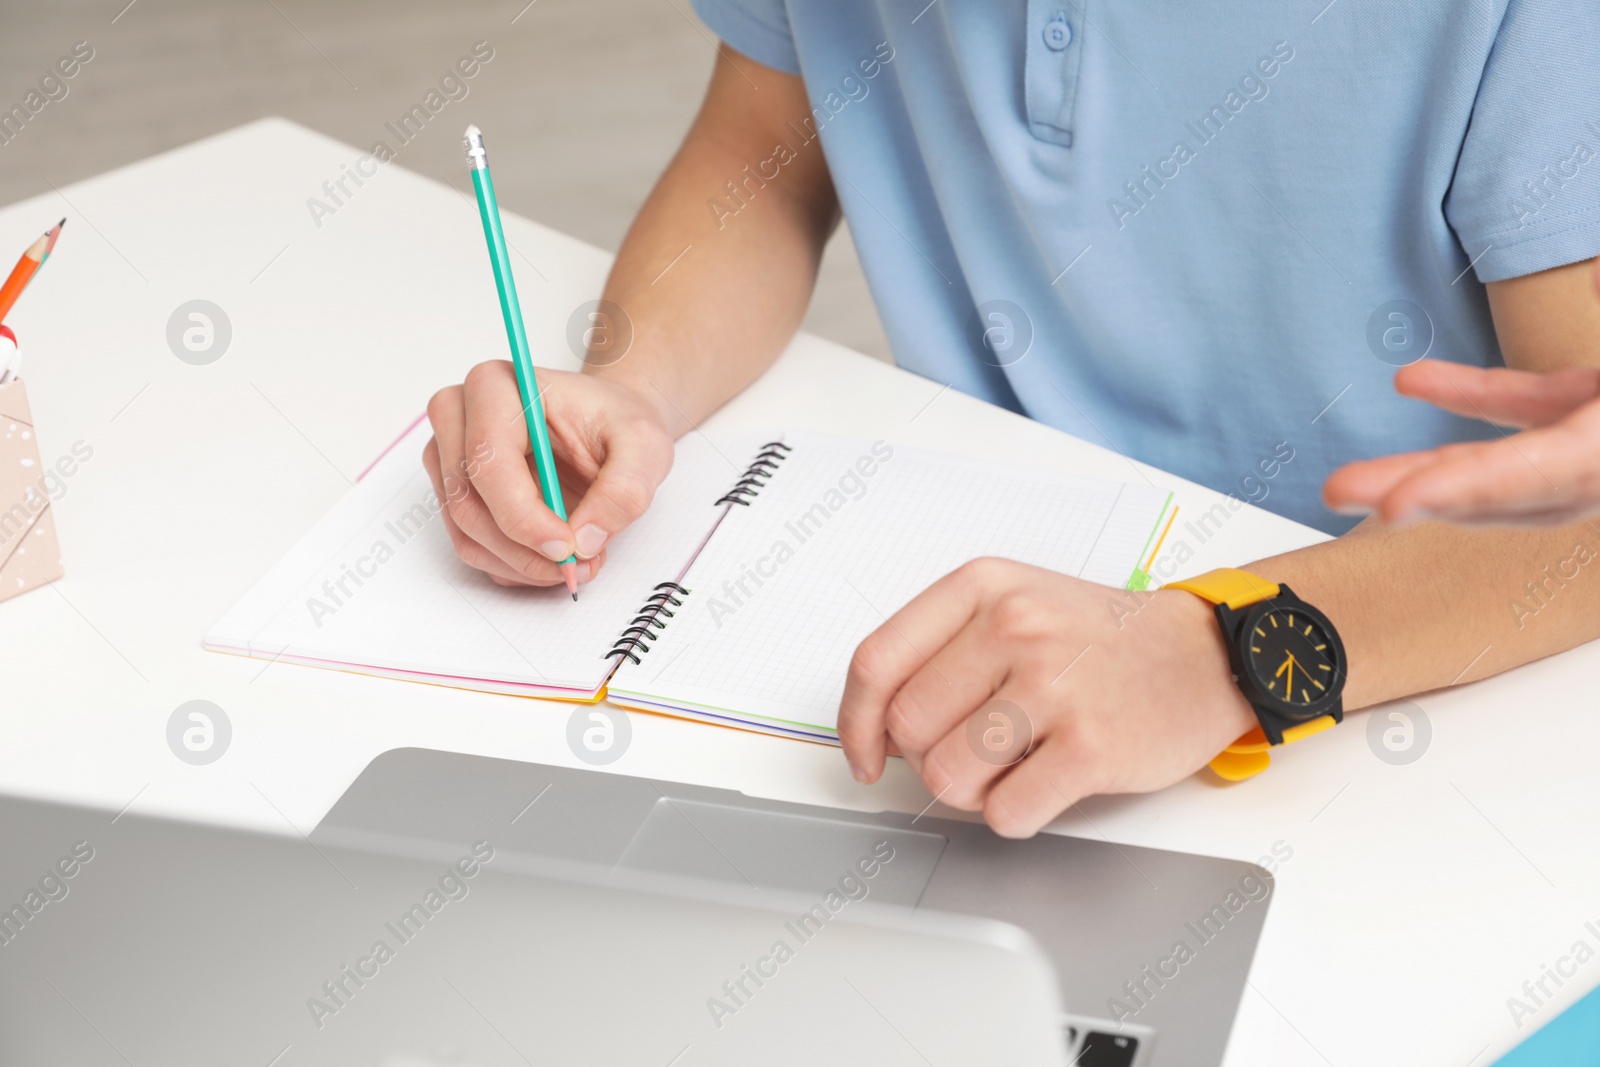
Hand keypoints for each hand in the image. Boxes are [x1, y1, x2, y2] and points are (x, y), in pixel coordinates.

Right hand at [424, 362, 672, 586]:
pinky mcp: (456, 493)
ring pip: (467, 535)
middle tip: (579, 565)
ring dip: (522, 565)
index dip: (525, 518)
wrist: (607, 424)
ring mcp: (449, 458)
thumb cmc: (615, 421)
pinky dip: (515, 566)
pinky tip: (556, 557)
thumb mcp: (645, 445)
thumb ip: (624, 490)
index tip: (569, 548)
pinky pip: (474, 547)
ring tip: (579, 561)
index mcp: (494, 386)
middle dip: (525, 551)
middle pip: (468, 505)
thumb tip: (585, 542)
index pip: (488, 464)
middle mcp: (457, 418)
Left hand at [837, 559, 1255, 837]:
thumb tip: (875, 726)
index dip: (856, 723)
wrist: (1203, 654)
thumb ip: (942, 648)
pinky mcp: (1091, 747)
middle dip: (926, 758)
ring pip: (949, 777)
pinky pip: (1006, 813)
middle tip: (970, 752)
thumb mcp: (1014, 604)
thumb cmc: (1099, 639)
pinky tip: (1044, 784)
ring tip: (1011, 766)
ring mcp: (1055, 686)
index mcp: (982, 588)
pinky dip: (1014, 814)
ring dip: (971, 790)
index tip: (866, 757)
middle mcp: (1015, 628)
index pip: (877, 663)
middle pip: (908, 728)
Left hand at [1323, 360, 1599, 525]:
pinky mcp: (1595, 412)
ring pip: (1501, 461)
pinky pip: (1525, 411)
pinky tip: (1409, 383)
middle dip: (1419, 493)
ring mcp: (1598, 442)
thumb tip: (1594, 278)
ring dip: (1424, 465)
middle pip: (1504, 489)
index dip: (1466, 490)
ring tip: (1346, 477)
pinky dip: (1469, 398)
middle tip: (1337, 493)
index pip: (1545, 476)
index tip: (1395, 505)